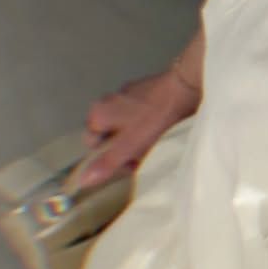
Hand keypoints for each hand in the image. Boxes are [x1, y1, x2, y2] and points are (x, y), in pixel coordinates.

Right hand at [76, 68, 201, 190]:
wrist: (184, 88)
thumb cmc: (155, 116)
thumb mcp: (130, 145)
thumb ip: (107, 163)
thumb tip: (84, 180)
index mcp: (98, 112)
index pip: (93, 145)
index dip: (110, 157)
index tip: (129, 162)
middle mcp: (106, 101)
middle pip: (110, 136)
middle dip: (126, 148)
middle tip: (144, 153)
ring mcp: (126, 94)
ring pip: (125, 127)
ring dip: (138, 138)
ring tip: (155, 141)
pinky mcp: (144, 92)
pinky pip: (139, 116)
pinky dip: (148, 124)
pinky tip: (162, 127)